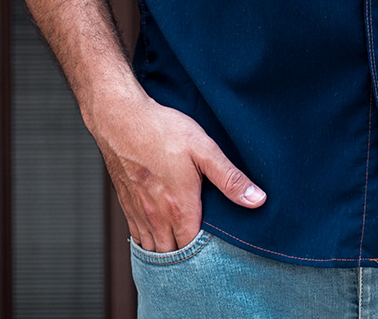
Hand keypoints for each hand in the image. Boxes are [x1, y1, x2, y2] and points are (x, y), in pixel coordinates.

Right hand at [91, 92, 264, 251]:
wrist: (121, 119)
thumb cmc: (161, 130)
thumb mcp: (204, 149)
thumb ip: (230, 178)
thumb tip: (257, 199)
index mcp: (180, 207)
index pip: (194, 250)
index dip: (206, 255)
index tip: (218, 250)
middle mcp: (157, 217)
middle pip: (173, 256)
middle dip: (187, 259)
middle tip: (202, 252)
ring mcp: (139, 213)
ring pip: (154, 250)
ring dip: (168, 254)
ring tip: (183, 248)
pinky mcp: (126, 205)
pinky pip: (138, 238)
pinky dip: (149, 244)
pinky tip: (159, 236)